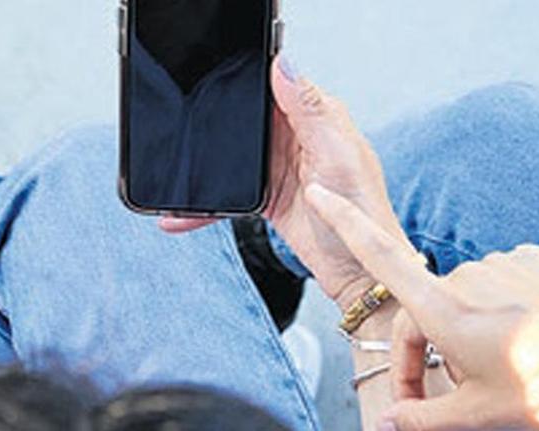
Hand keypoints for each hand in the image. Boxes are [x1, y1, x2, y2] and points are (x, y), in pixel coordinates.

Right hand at [159, 57, 412, 308]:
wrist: (358, 270)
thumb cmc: (364, 213)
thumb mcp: (338, 155)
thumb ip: (311, 111)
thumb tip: (284, 65)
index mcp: (317, 117)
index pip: (276, 83)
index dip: (247, 73)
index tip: (210, 69)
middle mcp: (297, 136)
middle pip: (247, 114)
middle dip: (214, 117)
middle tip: (180, 122)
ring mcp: (279, 166)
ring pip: (232, 152)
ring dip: (205, 162)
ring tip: (174, 173)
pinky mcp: (267, 195)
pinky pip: (229, 191)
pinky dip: (206, 203)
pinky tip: (181, 214)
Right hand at [304, 183, 538, 430]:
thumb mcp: (477, 415)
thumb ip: (421, 417)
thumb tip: (385, 422)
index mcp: (444, 309)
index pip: (380, 257)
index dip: (344, 222)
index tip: (320, 192)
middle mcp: (464, 277)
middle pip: (421, 311)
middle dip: (422, 356)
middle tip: (441, 400)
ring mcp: (498, 263)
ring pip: (460, 301)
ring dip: (461, 335)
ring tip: (495, 370)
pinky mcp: (527, 259)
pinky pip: (494, 284)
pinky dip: (494, 311)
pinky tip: (520, 337)